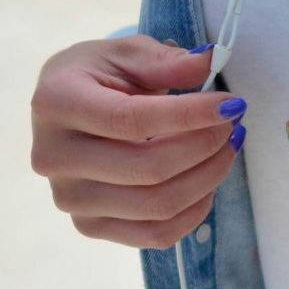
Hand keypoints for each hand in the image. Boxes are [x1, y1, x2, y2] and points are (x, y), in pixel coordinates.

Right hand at [30, 35, 246, 248]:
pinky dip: (195, 210)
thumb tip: (209, 62)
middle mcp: (53, 157)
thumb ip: (167, 61)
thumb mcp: (128, 54)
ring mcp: (70, 198)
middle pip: (148, 169)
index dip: (190, 115)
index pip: (131, 119)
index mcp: (55, 104)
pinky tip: (207, 180)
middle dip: (206, 146)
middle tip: (234, 125)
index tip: (232, 104)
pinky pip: (156, 234)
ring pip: (158, 206)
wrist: (70, 111)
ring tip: (227, 148)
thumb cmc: (102, 77)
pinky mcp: (90, 226)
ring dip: (209, 177)